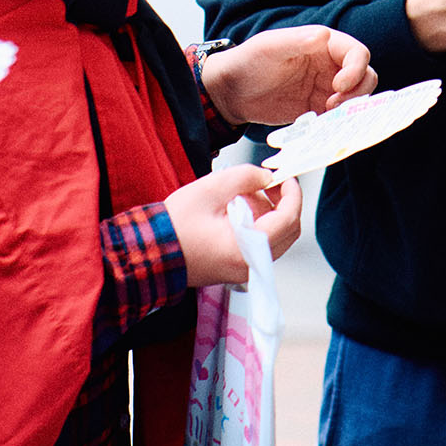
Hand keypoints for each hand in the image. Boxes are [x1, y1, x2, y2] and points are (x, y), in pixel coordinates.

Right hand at [164, 164, 301, 286]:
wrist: (152, 252)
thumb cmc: (176, 223)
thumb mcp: (211, 188)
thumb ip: (245, 177)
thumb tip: (267, 176)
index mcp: (245, 248)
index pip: (288, 219)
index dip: (293, 193)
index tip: (286, 175)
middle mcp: (250, 265)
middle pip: (288, 232)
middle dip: (284, 202)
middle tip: (270, 181)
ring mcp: (244, 270)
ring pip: (277, 238)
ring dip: (271, 212)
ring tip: (246, 192)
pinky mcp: (237, 268)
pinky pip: (262, 245)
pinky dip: (260, 224)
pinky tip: (239, 207)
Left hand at [200, 26, 376, 127]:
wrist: (230, 92)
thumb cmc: (247, 61)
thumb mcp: (269, 47)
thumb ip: (297, 41)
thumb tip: (324, 36)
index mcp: (321, 44)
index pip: (356, 53)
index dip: (356, 69)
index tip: (340, 85)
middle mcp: (328, 65)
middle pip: (364, 76)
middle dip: (358, 92)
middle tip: (335, 106)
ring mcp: (324, 88)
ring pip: (355, 99)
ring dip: (350, 110)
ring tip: (326, 117)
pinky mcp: (317, 110)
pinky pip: (339, 117)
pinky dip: (338, 124)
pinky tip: (322, 128)